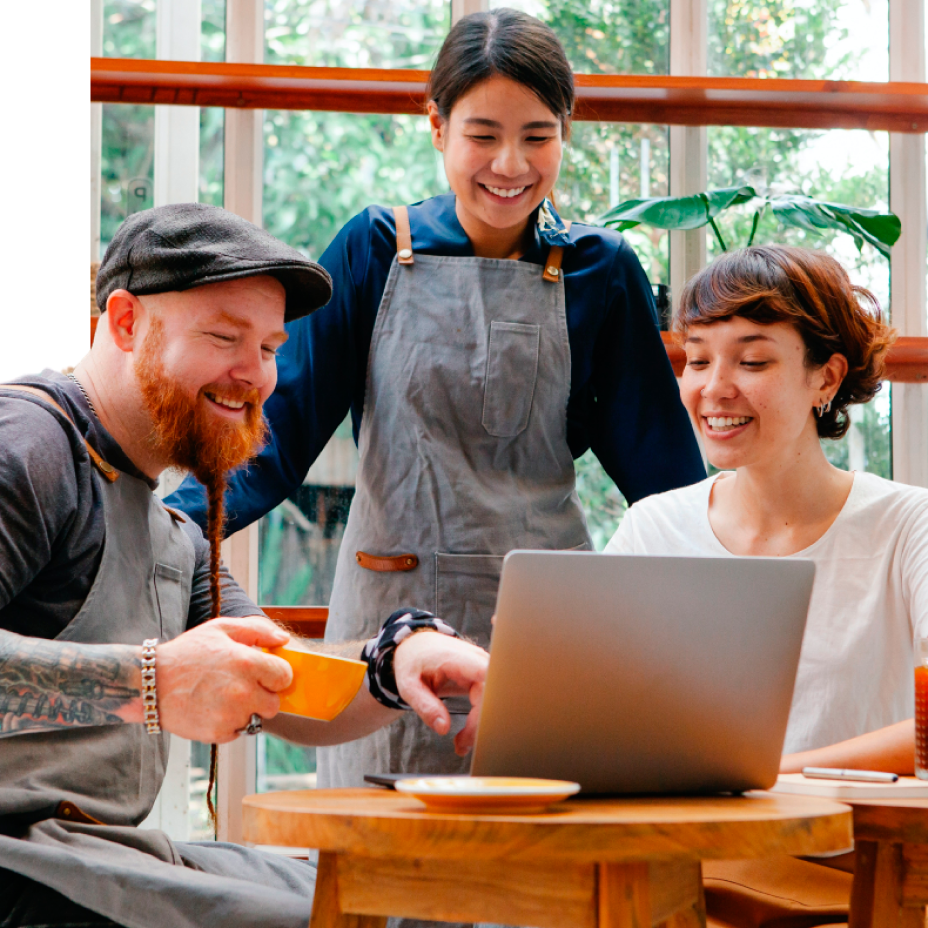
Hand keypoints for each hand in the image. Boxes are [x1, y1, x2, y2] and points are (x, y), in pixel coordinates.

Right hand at [156, 617, 291, 742]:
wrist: (150, 684)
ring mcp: (231, 715)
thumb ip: (258, 630)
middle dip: (262, 696)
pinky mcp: (218, 733)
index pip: (285, 676)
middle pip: (274, 704)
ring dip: (245, 711)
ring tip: (222, 696)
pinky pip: (237, 731)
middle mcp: (244, 691)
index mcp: (248, 663)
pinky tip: (211, 708)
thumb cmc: (187, 653)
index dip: (276, 674)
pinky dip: (228, 723)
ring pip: (255, 719)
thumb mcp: (221, 629)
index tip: (264, 673)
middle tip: (242, 687)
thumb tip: (284, 639)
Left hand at [392, 632, 488, 755]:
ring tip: (462, 742)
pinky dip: (480, 717)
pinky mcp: (483, 674)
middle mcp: (474, 658)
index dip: (486, 702)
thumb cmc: (412, 663)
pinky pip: (490, 698)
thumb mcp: (408, 686)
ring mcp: (481, 665)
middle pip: (492, 692)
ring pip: (494, 697)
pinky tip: (467, 731)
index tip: (474, 728)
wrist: (416, 646)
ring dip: (481, 722)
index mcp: (455, 658)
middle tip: (461, 745)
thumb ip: (424, 706)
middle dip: (480, 722)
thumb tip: (443, 728)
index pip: (484, 677)